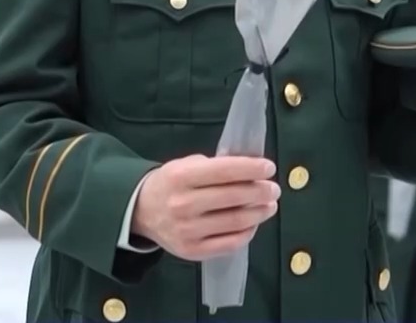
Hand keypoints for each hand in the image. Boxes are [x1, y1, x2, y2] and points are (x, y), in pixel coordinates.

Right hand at [131, 155, 279, 260]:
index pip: (224, 171)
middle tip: (274, 189)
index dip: (251, 169)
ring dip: (259, 213)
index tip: (269, 167)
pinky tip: (254, 224)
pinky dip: (247, 233)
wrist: (141, 211)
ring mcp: (187, 231)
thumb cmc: (171, 183)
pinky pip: (229, 243)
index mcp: (180, 177)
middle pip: (233, 197)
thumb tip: (252, 169)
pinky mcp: (192, 251)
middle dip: (261, 192)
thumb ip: (215, 166)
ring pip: (235, 222)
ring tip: (270, 205)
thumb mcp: (185, 165)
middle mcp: (182, 204)